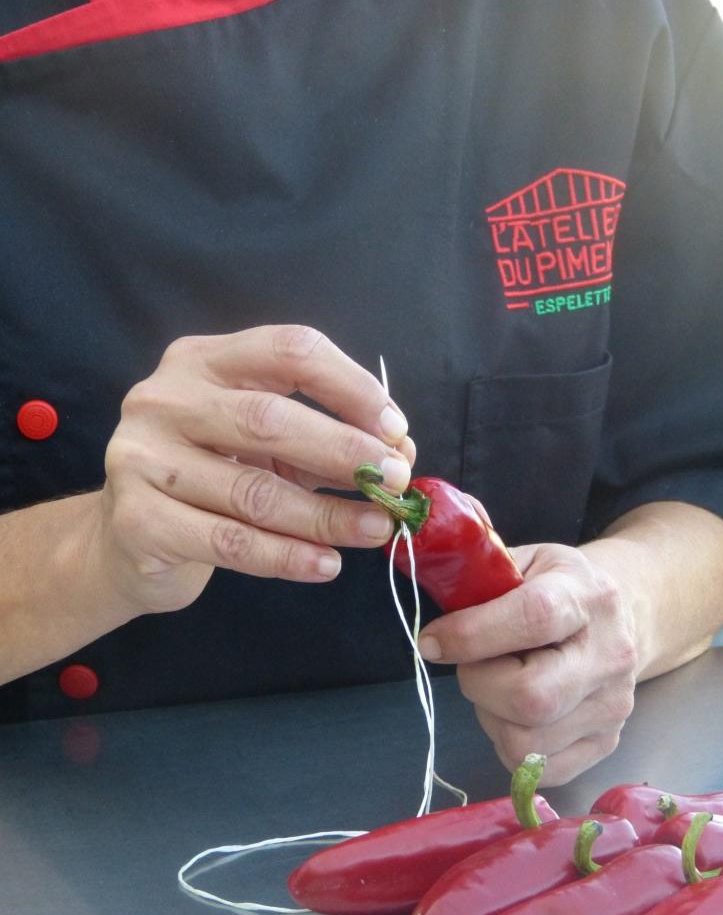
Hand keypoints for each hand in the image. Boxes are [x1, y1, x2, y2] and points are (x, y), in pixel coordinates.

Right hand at [96, 325, 414, 616]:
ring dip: (328, 515)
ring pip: (254, 491)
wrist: (129, 540)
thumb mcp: (267, 446)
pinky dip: (287, 557)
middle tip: (397, 481)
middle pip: (270, 417)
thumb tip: (401, 455)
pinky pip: (229, 542)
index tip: (396, 430)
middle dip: (345, 452)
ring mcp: (142, 457)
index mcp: (205, 360)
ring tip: (378, 529)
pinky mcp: (136, 519)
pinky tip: (327, 564)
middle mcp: (165, 398)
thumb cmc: (214, 477)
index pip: (290, 351)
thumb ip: (327, 442)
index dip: (353, 387)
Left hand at [417, 542, 640, 785]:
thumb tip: (433, 612)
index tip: (433, 641)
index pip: (533, 618)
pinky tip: (513, 713)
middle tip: (472, 664)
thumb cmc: (556, 586)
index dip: (472, 634)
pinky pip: (538, 770)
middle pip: (532, 697)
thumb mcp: (524, 561)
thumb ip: (481, 580)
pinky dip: (509, 744)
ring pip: (526, 741)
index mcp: (587, 596)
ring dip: (491, 716)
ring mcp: (612, 705)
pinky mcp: (606, 743)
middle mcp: (609, 654)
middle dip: (479, 684)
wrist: (620, 616)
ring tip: (497, 685)